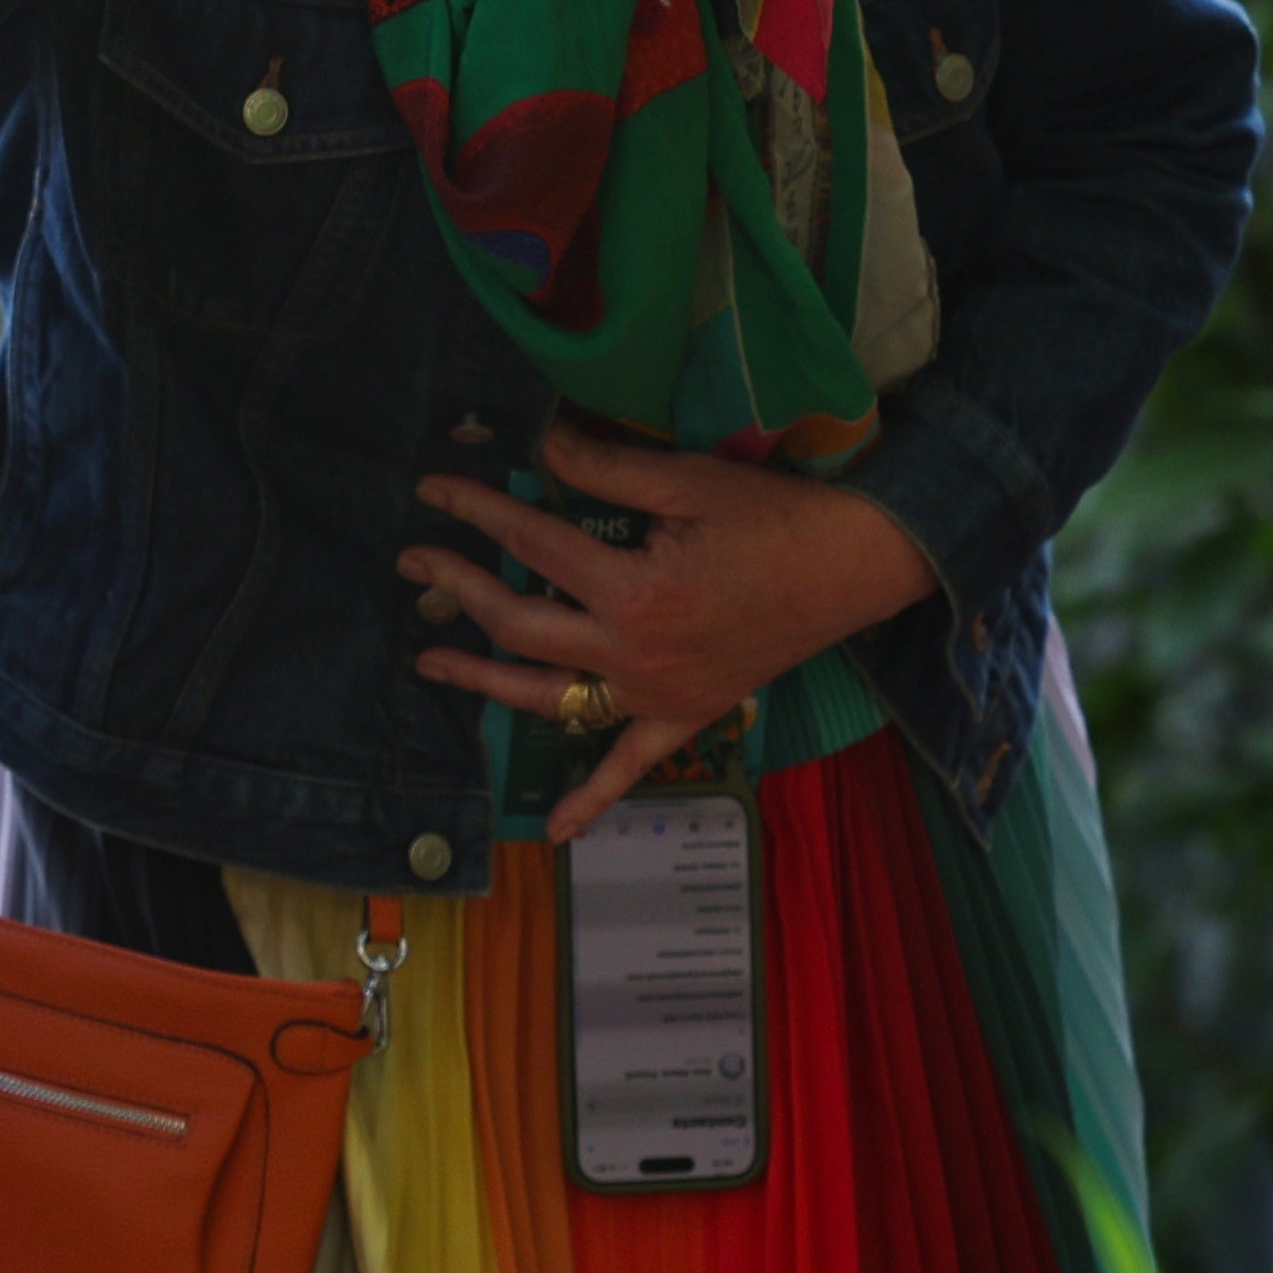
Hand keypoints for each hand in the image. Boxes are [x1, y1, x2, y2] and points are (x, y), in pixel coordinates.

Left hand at [403, 420, 941, 838]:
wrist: (858, 566)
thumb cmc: (775, 518)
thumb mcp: (687, 480)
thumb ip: (604, 469)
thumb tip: (537, 442)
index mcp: (633, 593)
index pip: (530, 544)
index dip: (476, 511)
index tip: (433, 491)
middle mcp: (634, 655)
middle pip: (520, 625)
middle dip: (460, 589)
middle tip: (414, 563)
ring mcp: (657, 695)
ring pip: (551, 697)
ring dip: (486, 682)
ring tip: (430, 661)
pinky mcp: (685, 715)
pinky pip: (631, 765)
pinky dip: (593, 799)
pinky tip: (555, 829)